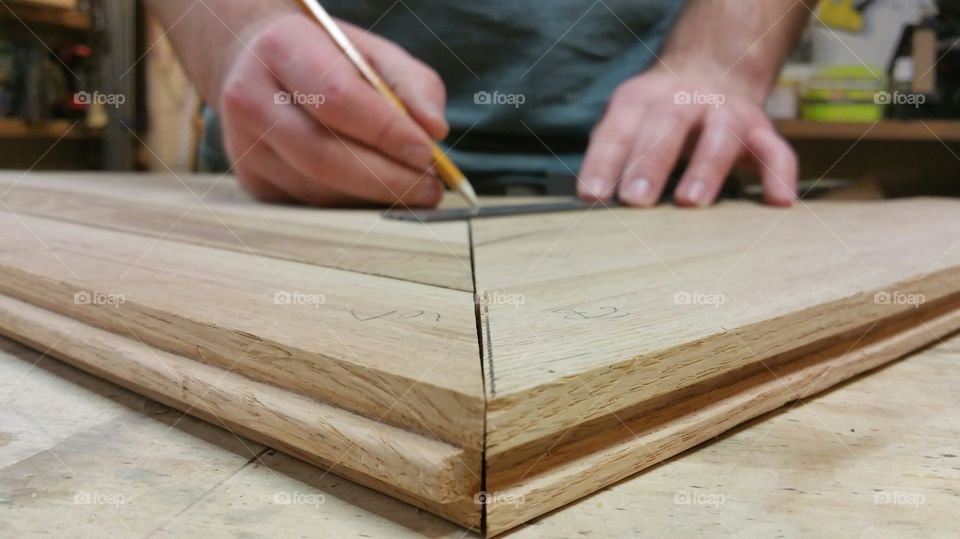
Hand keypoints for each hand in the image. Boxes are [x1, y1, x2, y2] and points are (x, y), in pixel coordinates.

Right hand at [218, 14, 446, 206]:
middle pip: (324, 155)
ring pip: (319, 188)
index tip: (427, 153)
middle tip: (431, 189)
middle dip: (387, 179)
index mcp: (282, 49)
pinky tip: (377, 193)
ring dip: (374, 198)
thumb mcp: (373, 53)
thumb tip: (434, 131)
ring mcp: (245, 146)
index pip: (338, 99)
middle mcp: (251, 98)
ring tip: (413, 189)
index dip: (387, 132)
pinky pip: (312, 204)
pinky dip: (354, 204)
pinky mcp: (253, 180)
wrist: (258, 64)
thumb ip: (412, 85)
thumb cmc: (327, 57)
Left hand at [577, 67, 797, 206]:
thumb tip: (589, 199)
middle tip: (635, 200)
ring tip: (690, 202)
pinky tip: (779, 202)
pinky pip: (775, 151)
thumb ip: (610, 153)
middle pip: (667, 125)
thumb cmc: (658, 114)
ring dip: (705, 169)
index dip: (603, 162)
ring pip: (719, 137)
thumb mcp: (628, 120)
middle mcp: (687, 100)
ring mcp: (726, 113)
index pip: (619, 129)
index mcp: (644, 99)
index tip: (591, 196)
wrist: (714, 70)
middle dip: (650, 162)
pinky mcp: (760, 131)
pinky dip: (779, 175)